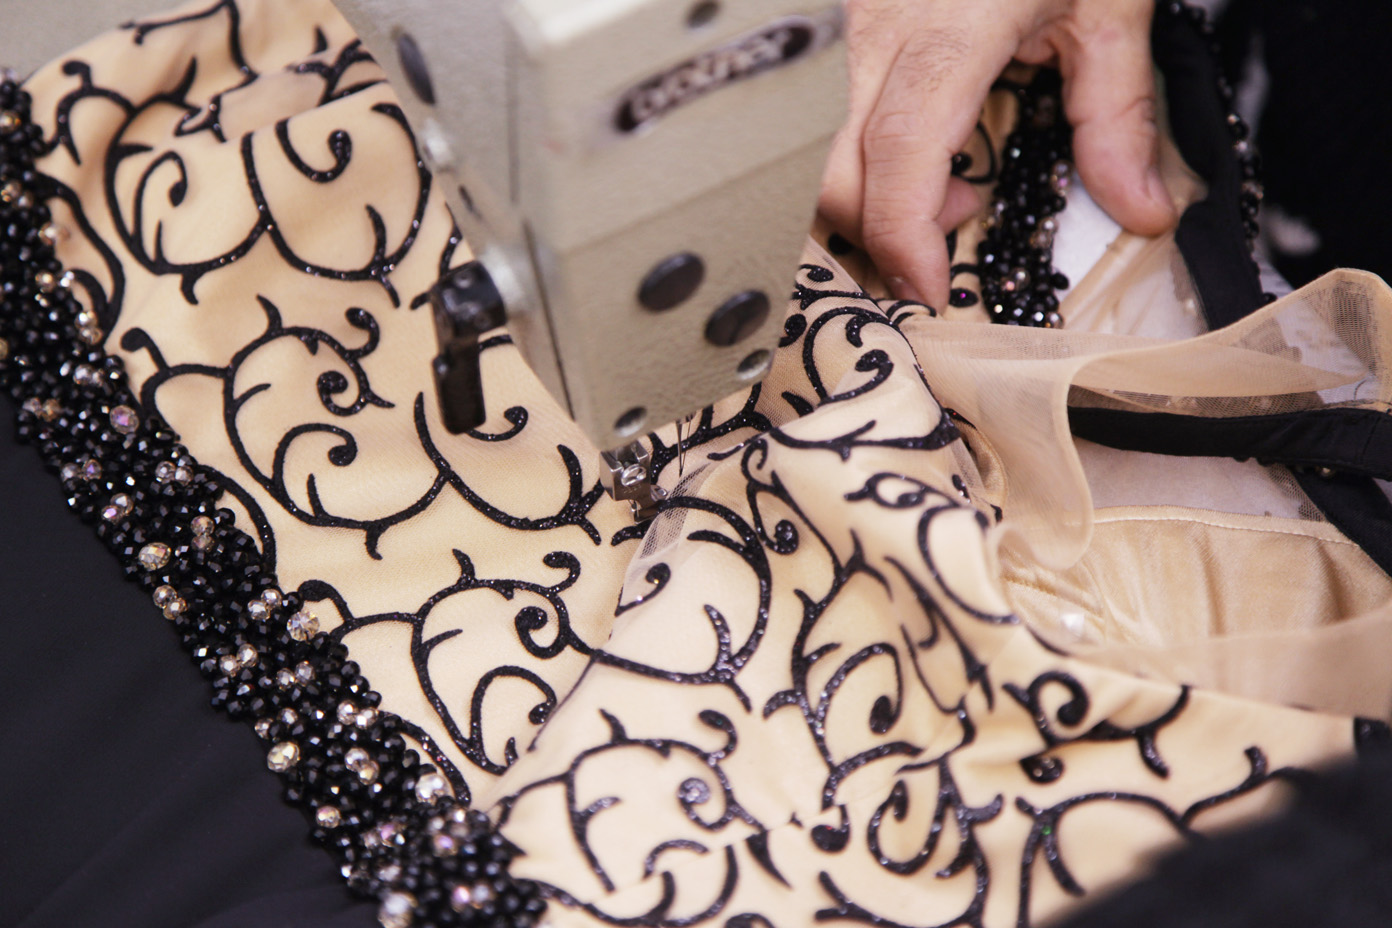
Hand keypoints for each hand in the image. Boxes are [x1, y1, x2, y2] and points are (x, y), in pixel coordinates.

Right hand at [819, 0, 1177, 306]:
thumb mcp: (1110, 8)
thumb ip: (1118, 118)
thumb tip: (1141, 211)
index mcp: (947, 33)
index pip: (897, 163)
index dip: (903, 240)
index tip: (930, 290)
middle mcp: (880, 35)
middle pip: (834, 174)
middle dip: (878, 236)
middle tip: (944, 258)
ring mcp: (853, 31)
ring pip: (822, 154)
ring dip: (879, 201)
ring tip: (955, 194)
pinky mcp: (850, 30)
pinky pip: (834, 122)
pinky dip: (877, 164)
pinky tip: (934, 153)